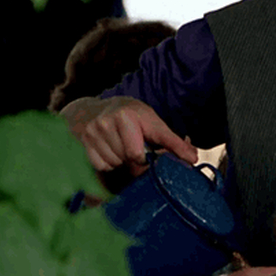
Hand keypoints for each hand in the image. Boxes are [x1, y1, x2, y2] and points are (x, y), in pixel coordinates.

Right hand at [62, 96, 197, 173]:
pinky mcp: (83, 142)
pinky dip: (107, 163)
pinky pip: (100, 166)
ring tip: (122, 148)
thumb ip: (171, 141)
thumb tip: (192, 158)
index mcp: (130, 115)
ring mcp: (94, 133)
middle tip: (139, 152)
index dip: (152, 162)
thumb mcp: (152, 121)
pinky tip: (110, 151)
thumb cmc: (129, 116)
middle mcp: (109, 121)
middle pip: (130, 160)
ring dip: (122, 162)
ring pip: (115, 164)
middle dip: (138, 161)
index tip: (160, 165)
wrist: (91, 110)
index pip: (140, 152)